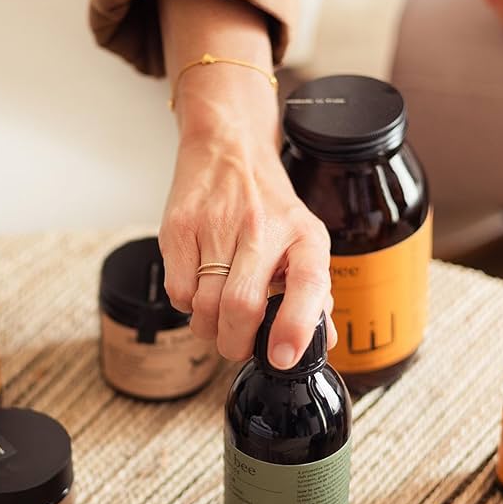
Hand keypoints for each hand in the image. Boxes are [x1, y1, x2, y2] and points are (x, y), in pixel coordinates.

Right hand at [160, 92, 334, 368]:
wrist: (228, 146)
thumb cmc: (268, 203)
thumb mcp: (303, 242)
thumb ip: (315, 295)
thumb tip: (324, 342)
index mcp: (305, 236)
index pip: (308, 285)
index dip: (295, 328)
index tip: (281, 357)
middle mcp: (264, 228)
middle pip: (241, 306)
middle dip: (235, 344)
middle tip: (236, 346)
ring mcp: (217, 226)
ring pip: (205, 307)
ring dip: (208, 329)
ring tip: (216, 320)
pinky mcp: (179, 228)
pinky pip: (178, 293)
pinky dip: (186, 306)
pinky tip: (198, 290)